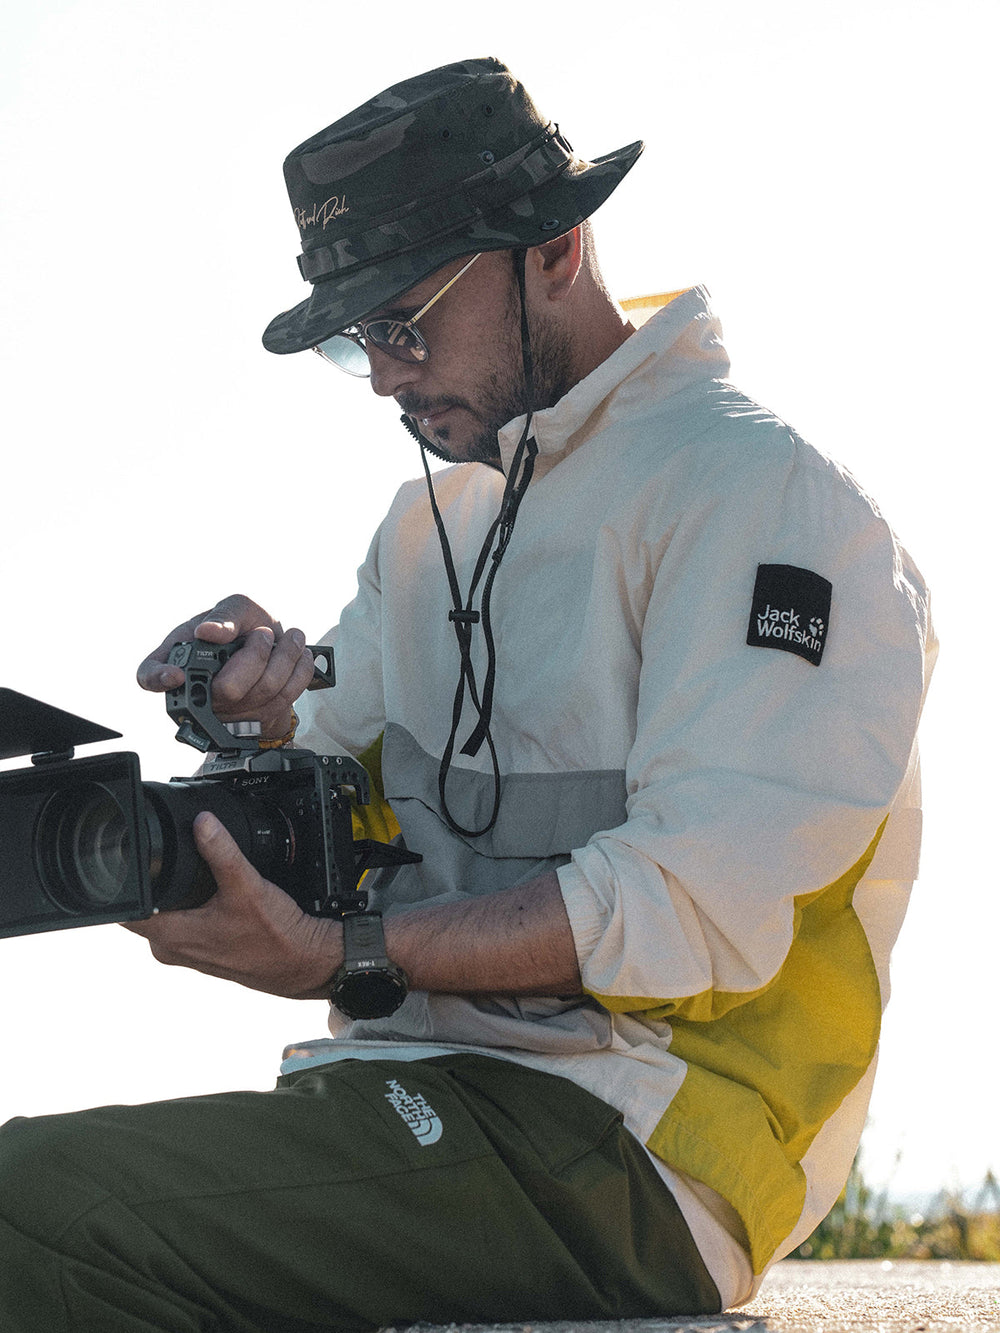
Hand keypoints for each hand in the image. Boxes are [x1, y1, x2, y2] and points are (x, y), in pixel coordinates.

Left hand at [123, 813, 342, 997]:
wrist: (302, 964)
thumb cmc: (275, 938)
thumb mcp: (247, 886)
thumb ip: (222, 852)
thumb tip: (202, 822)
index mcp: (171, 937)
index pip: (128, 907)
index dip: (126, 880)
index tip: (133, 856)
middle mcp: (172, 949)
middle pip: (145, 906)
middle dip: (155, 882)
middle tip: (173, 858)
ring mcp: (187, 952)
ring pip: (165, 914)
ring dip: (174, 896)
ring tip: (197, 876)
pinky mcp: (202, 951)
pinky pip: (183, 923)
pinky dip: (191, 907)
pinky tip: (212, 896)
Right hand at [136, 593, 315, 740]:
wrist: (279, 643)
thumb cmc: (248, 625)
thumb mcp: (237, 607)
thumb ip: (225, 615)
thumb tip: (209, 633)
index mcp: (180, 658)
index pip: (149, 676)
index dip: (158, 679)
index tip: (176, 675)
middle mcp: (200, 690)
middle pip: (227, 689)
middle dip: (255, 655)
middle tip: (263, 634)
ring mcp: (230, 710)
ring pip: (264, 692)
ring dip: (285, 656)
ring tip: (290, 637)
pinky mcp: (260, 718)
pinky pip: (288, 698)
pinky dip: (300, 670)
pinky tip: (298, 655)